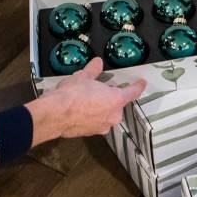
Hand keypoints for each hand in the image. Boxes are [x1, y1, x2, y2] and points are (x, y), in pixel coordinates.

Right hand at [24, 58, 145, 145]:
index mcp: (116, 100)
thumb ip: (93, 70)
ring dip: (99, 107)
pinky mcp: (91, 133)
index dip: (138, 86)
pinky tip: (79, 109)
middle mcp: (113, 115)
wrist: (55, 115)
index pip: (133, 92)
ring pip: (105, 113)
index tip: (141, 83)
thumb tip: (97, 63)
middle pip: (116, 103)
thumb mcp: (83, 77)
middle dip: (108, 96)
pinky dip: (90, 116)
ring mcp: (102, 126)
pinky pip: (95, 121)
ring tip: (84, 98)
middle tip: (96, 88)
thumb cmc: (71, 96)